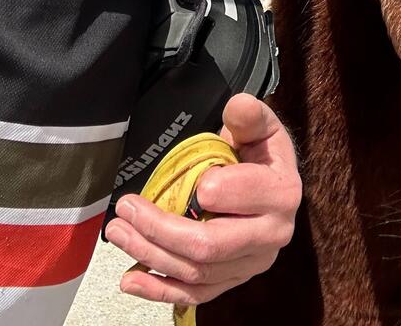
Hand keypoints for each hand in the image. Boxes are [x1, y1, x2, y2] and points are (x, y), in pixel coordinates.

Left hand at [105, 94, 301, 304]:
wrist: (272, 184)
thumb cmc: (260, 153)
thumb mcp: (259, 126)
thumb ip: (249, 115)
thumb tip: (236, 105)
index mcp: (281, 193)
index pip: (236, 197)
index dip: (203, 190)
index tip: (174, 177)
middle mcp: (272, 235)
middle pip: (208, 246)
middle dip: (158, 230)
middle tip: (125, 209)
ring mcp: (252, 264)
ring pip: (195, 273)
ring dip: (150, 255)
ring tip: (118, 233)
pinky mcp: (233, 279)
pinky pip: (195, 294)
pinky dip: (159, 290)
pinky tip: (130, 279)